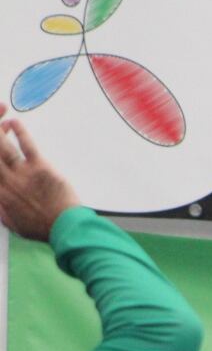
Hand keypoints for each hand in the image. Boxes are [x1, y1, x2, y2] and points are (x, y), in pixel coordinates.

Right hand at [0, 108, 80, 242]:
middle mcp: (7, 182)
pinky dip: (20, 132)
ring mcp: (23, 174)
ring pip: (3, 147)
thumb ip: (0, 209)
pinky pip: (27, 145)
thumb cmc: (42, 228)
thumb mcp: (13, 224)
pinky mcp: (41, 168)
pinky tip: (13, 122)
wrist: (66, 229)